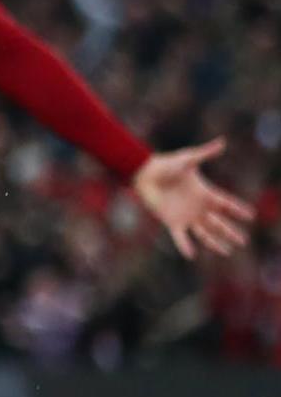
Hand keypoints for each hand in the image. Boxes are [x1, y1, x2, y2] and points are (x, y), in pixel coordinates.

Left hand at [131, 139, 253, 259]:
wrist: (145, 173)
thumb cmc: (167, 164)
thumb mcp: (188, 159)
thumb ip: (205, 153)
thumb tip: (222, 141)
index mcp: (205, 193)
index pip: (226, 204)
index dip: (238, 210)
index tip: (251, 216)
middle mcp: (198, 207)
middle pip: (218, 222)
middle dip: (231, 232)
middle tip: (244, 242)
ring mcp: (185, 216)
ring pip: (204, 233)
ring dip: (215, 243)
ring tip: (227, 251)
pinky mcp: (171, 221)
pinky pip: (179, 237)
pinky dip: (184, 246)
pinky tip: (190, 255)